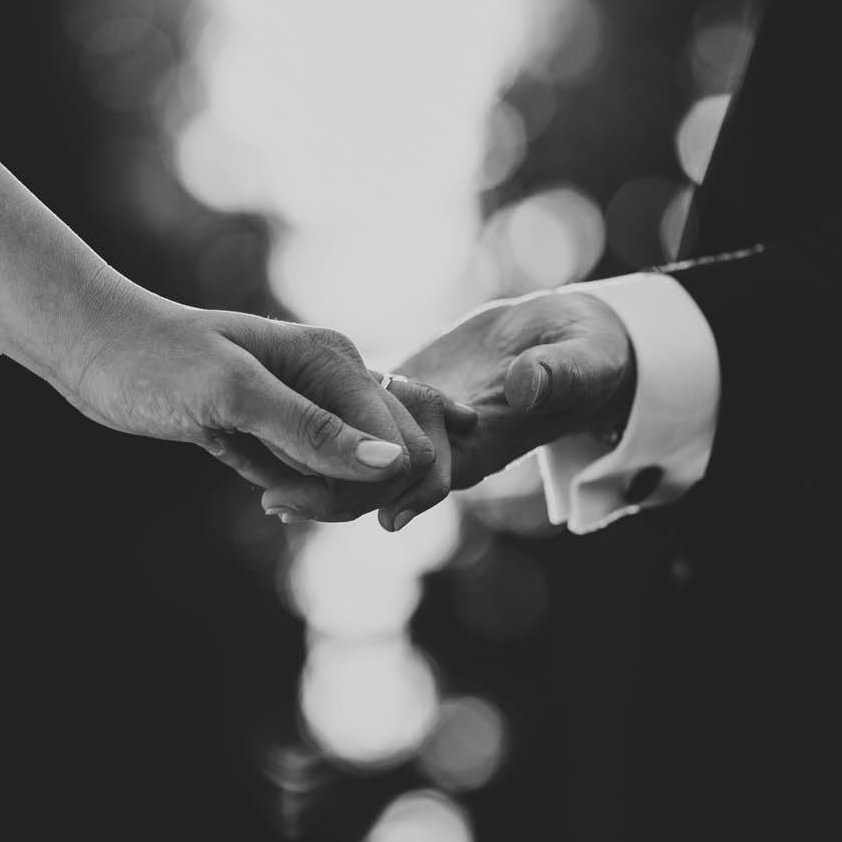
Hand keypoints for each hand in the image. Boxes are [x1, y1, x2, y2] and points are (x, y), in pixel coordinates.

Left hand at [67, 288, 472, 487]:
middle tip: (269, 497)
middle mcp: (333, 378)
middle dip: (336, 494)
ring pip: (348, 475)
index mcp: (335, 359)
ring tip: (251, 478)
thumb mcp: (234, 396)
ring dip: (307, 493)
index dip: (356, 487)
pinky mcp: (281, 424)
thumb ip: (313, 431)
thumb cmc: (157, 359)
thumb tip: (391, 462)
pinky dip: (286, 486)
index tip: (283, 498)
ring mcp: (309, 402)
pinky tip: (237, 464)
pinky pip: (313, 473)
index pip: (397, 444)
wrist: (97, 348)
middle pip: (382, 464)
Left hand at [260, 289, 633, 524]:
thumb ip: (555, 375)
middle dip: (325, 489)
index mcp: (481, 446)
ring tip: (250, 455)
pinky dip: (319, 416)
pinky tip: (278, 408)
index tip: (320, 499)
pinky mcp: (409, 395)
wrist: (582, 342)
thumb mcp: (581, 361)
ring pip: (357, 452)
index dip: (375, 491)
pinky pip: (357, 414)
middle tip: (268, 496)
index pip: (420, 482)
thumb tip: (522, 387)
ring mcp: (423, 425)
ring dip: (310, 458)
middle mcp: (444, 447)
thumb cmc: (590, 356)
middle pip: (374, 481)